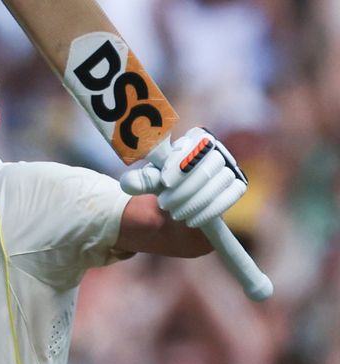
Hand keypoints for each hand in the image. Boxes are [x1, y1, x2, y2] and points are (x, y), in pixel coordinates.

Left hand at [119, 127, 247, 227]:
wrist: (180, 202)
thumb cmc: (165, 182)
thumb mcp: (150, 180)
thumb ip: (140, 180)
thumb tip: (129, 183)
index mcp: (194, 139)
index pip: (195, 144)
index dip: (181, 163)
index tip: (164, 182)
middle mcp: (216, 149)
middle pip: (208, 165)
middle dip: (185, 188)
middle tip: (164, 204)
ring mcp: (229, 166)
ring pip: (220, 181)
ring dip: (196, 201)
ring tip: (175, 214)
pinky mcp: (237, 185)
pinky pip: (231, 194)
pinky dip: (211, 209)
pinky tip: (192, 221)